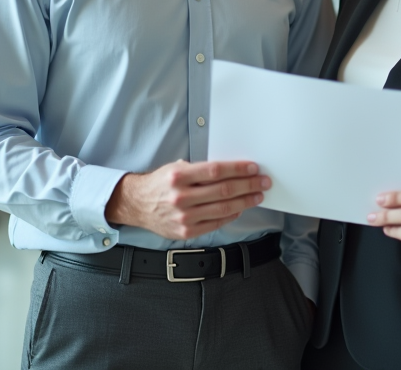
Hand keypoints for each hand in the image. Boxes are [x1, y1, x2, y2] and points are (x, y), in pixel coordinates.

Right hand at [105, 160, 269, 239]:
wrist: (138, 204)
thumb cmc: (161, 183)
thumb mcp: (176, 168)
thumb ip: (200, 170)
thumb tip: (231, 170)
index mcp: (179, 176)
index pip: (216, 171)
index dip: (238, 169)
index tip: (253, 168)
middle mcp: (181, 197)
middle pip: (224, 190)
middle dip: (248, 185)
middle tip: (263, 182)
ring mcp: (184, 217)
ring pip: (223, 208)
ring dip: (245, 202)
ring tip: (257, 196)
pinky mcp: (186, 232)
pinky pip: (215, 223)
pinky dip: (231, 215)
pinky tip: (240, 209)